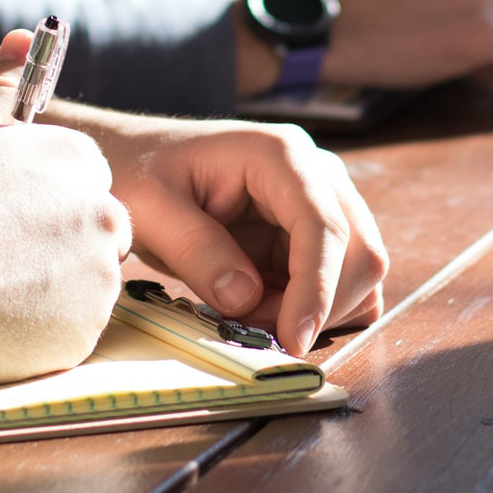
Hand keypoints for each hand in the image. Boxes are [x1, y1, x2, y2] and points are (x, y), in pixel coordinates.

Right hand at [0, 31, 131, 385]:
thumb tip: (21, 36)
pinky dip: (42, 328)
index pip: (82, 179)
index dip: (40, 199)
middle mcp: (103, 214)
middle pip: (94, 230)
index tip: (2, 215)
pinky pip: (72, 329)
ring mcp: (98, 277)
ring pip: (85, 281)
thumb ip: (1, 83)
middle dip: (55, 243)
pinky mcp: (85, 332)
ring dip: (50, 286)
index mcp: (77, 160)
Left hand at [50, 107, 387, 355]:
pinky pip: (341, 282)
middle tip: (252, 328)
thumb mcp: (150, 209)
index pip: (323, 225)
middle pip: (359, 251)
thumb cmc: (139, 172)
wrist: (133, 160)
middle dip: (317, 304)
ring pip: (357, 272)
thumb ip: (197, 250)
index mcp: (279, 154)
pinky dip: (314, 308)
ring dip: (315, 310)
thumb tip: (246, 299)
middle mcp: (315, 172)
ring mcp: (320, 201)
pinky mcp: (312, 232)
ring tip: (248, 312)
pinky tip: (265, 308)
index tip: (292, 339)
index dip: (316, 288)